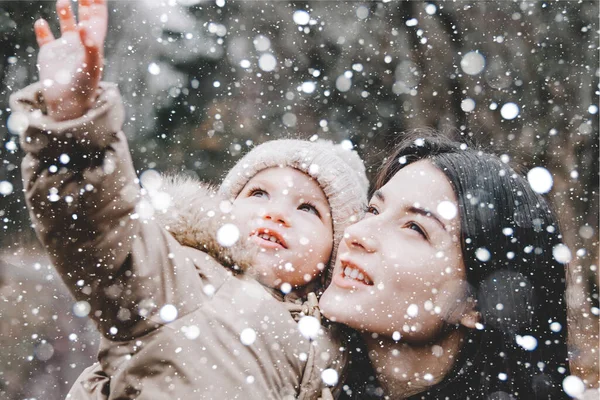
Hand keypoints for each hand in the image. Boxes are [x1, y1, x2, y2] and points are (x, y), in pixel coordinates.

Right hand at [34, 0, 106, 120]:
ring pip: (67, 27)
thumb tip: (83, 26)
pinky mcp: (50, 56)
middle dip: (85, 4)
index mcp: (93, 45)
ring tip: (63, 1)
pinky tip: (41, 23)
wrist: (69, 105)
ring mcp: (65, 50)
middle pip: (85, 19)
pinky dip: (43, 31)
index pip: (97, 20)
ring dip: (65, 14)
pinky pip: (46, 40)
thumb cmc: (83, 87)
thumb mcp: (89, 65)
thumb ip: (90, 46)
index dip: (98, 5)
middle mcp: (80, 45)